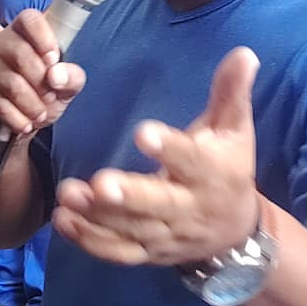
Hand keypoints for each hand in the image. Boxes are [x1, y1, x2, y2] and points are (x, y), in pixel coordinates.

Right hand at [0, 9, 85, 135]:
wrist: (14, 124)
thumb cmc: (39, 96)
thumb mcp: (65, 86)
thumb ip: (71, 77)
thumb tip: (57, 75)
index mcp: (24, 34)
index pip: (29, 19)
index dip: (43, 37)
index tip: (53, 59)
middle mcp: (0, 43)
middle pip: (20, 53)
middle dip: (41, 82)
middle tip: (49, 95)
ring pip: (11, 83)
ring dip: (32, 105)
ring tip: (39, 113)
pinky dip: (17, 118)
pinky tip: (24, 121)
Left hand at [51, 47, 261, 267]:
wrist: (235, 230)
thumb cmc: (227, 166)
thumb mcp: (234, 129)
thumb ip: (231, 92)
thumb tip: (244, 52)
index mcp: (213, 173)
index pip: (192, 161)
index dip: (169, 149)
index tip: (143, 132)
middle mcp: (189, 208)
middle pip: (158, 204)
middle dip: (129, 197)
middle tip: (100, 183)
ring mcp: (166, 234)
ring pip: (132, 230)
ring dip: (98, 217)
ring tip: (67, 195)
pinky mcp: (147, 253)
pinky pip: (118, 252)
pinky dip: (89, 240)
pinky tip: (62, 219)